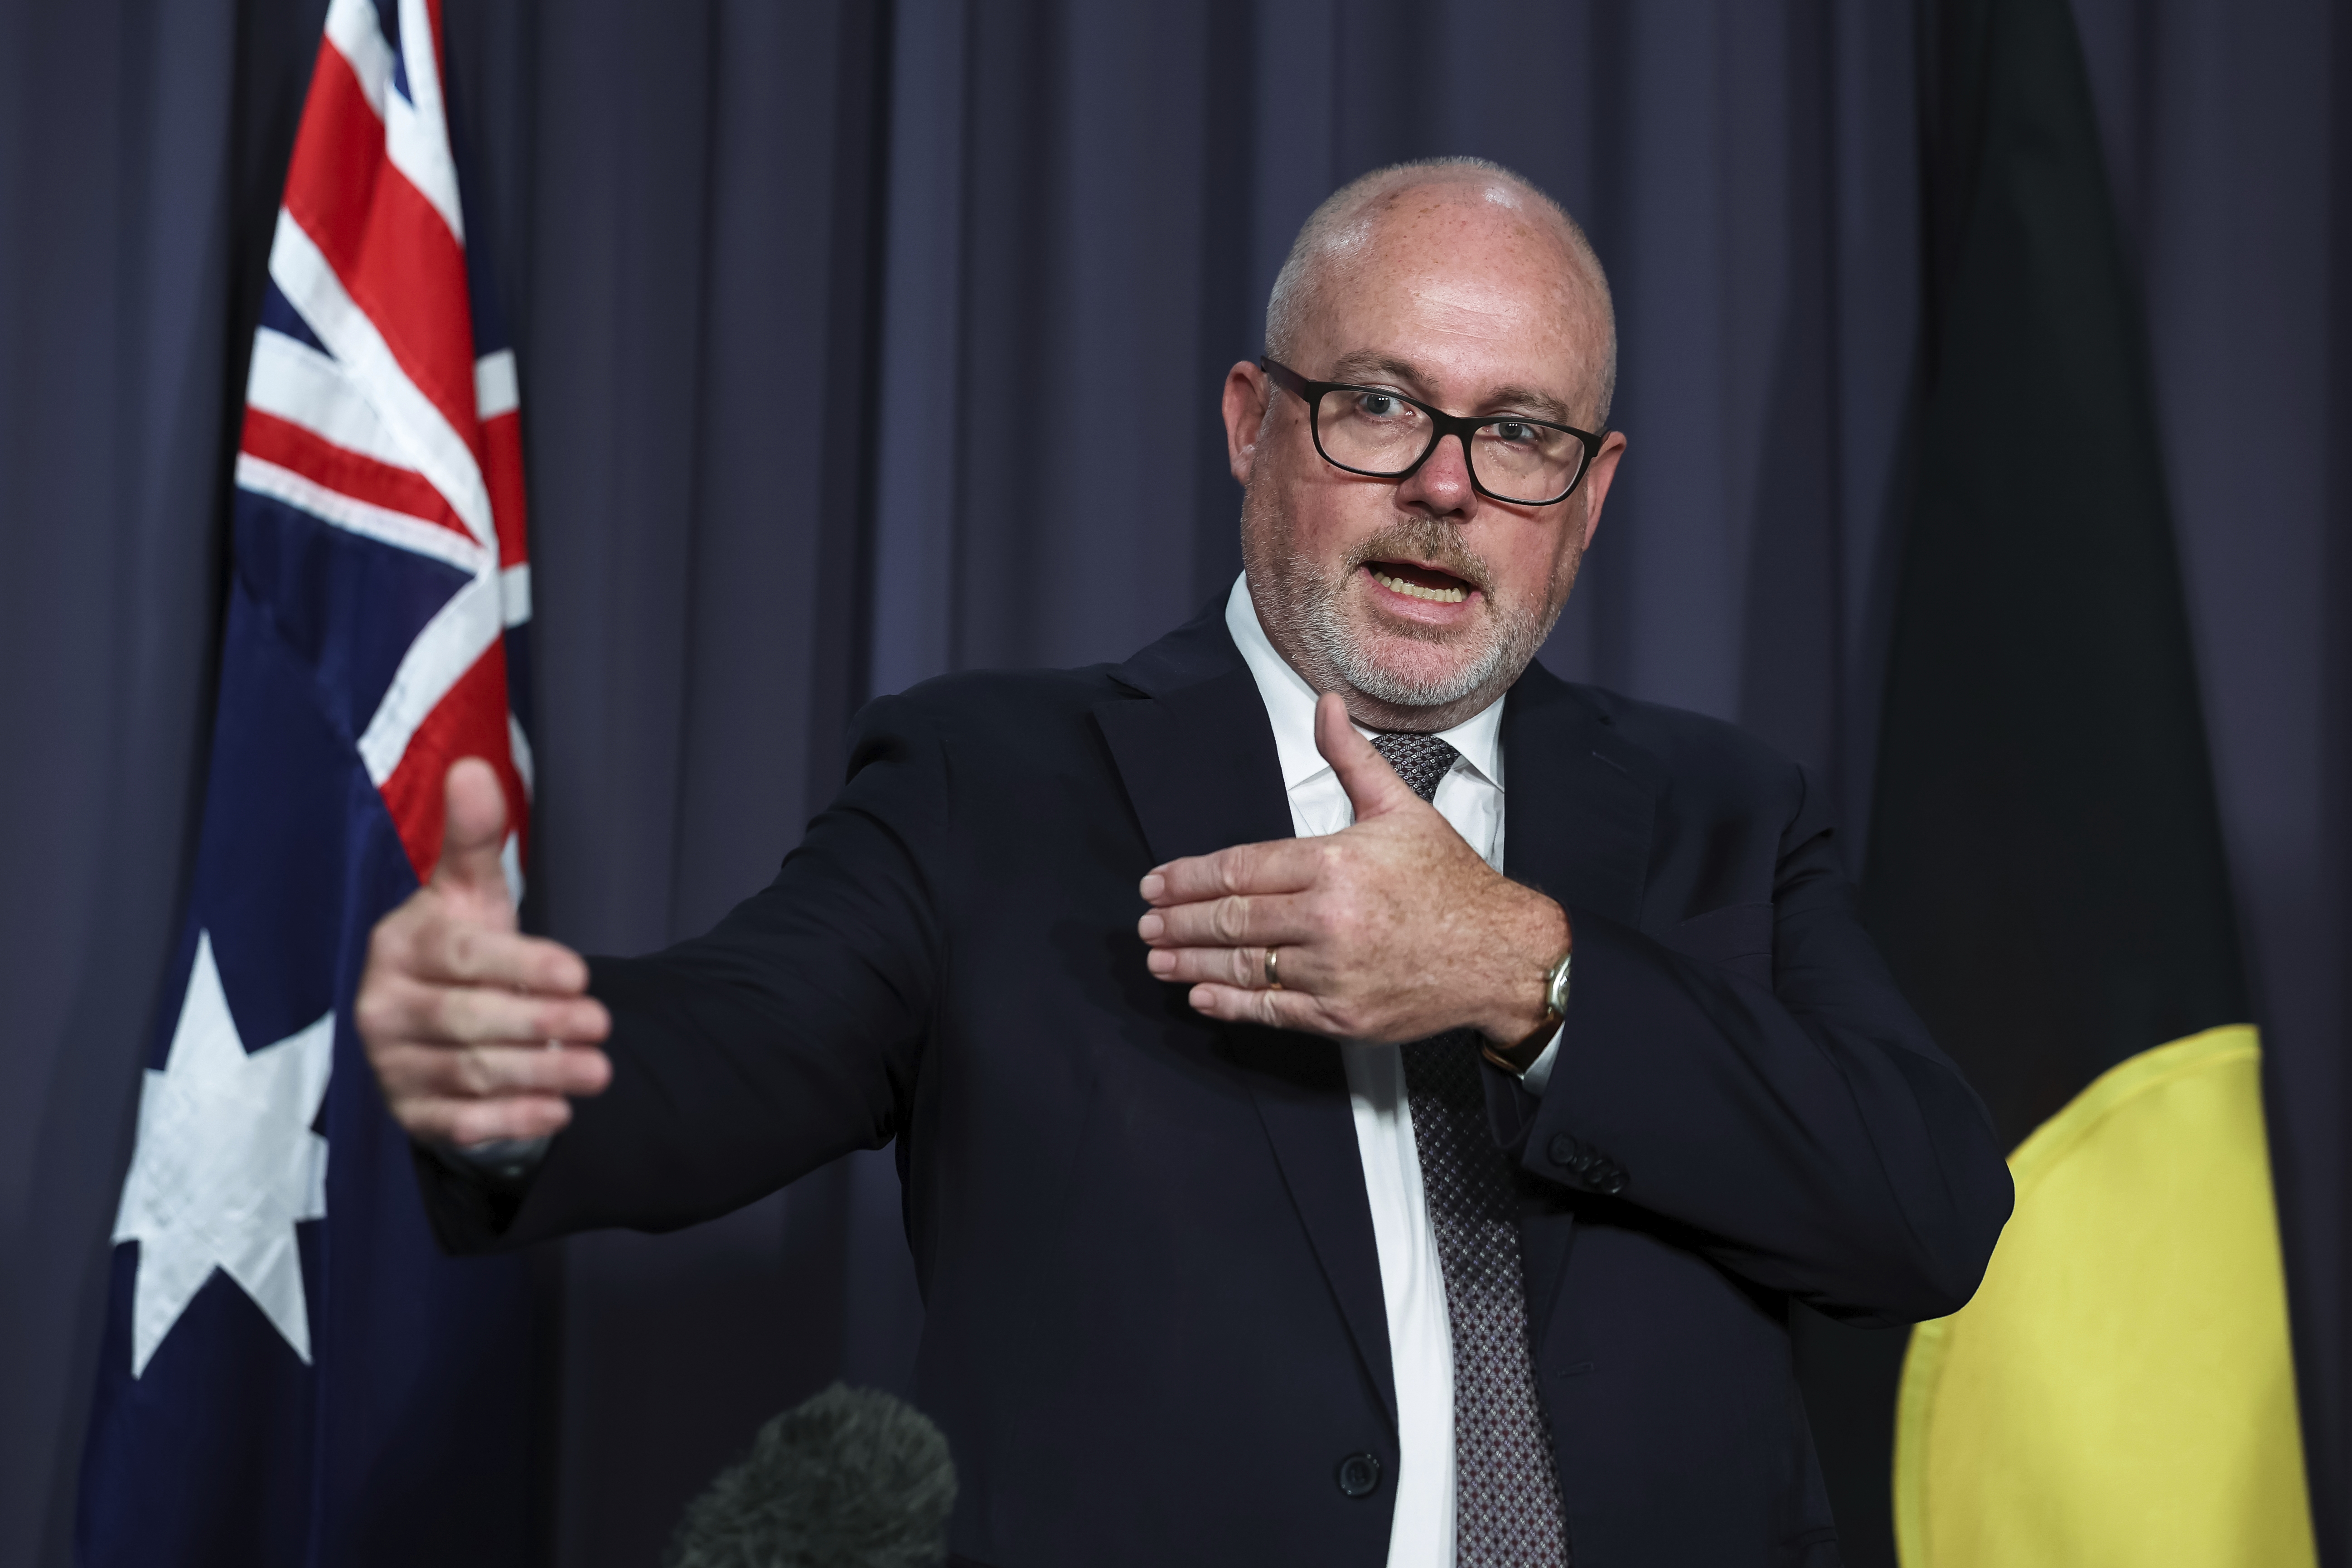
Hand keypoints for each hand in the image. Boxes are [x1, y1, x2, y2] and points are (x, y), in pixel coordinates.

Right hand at [357, 758, 611, 1144]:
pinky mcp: (408, 1112)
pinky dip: (511, 1121)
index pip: (464, 958)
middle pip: (469, 1021)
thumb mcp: (469, 891)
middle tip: (604, 1025)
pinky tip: (559, 1112)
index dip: (523, 966)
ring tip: (600, 1070)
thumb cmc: (461, 947)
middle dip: (542, 1024)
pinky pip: (458, 1124)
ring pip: (470, 1074)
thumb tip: (473, 768)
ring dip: (540, 1075)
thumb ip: (474, 838)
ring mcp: (391, 1064)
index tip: (580, 973)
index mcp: (401, 947)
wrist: (430, 1018)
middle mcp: (384, 1007)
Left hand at [1136, 693, 1567, 1044]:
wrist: (1501, 954)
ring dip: (1191, 964)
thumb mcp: (1400, 809)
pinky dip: (1230, 1004)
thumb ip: (1350, 758)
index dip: (1190, 878)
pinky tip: (1201, 996)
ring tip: (1159, 959)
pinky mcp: (1342, 1016)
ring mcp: (1333, 972)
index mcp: (1334, 863)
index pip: (1241, 870)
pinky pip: (1272, 1010)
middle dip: (1180, 921)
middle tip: (1146, 923)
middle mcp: (1329, 919)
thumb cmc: (1450, 882)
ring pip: (1244, 966)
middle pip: (1232, 919)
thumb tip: (1325, 703)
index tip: (1156, 883)